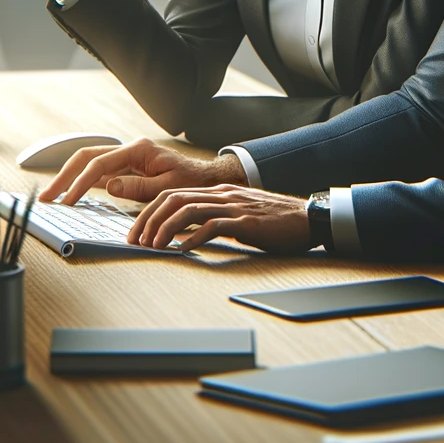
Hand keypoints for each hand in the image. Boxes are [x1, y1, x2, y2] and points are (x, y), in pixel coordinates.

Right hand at [38, 137, 247, 204]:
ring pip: (89, 163)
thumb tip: (109, 186)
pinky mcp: (126, 168)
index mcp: (139, 150)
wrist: (206, 178)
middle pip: (87, 157)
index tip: (67, 201)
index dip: (80, 183)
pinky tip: (71, 195)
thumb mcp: (167, 188)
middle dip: (65, 176)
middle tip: (47, 197)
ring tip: (52, 196)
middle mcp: (130, 149)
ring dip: (70, 178)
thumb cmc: (192, 182)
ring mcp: (127, 158)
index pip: (99, 165)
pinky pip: (99, 173)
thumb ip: (138, 187)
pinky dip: (83, 183)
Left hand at [127, 184, 312, 253]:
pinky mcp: (246, 222)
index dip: (150, 212)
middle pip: (174, 199)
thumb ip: (214, 219)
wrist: (307, 218)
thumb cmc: (274, 221)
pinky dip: (194, 238)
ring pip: (189, 210)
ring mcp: (234, 206)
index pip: (174, 194)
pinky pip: (214, 226)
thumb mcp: (237, 216)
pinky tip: (183, 250)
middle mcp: (223, 194)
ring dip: (166, 229)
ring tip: (154, 246)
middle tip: (137, 241)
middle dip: (150, 219)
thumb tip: (185, 235)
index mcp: (219, 192)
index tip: (137, 233)